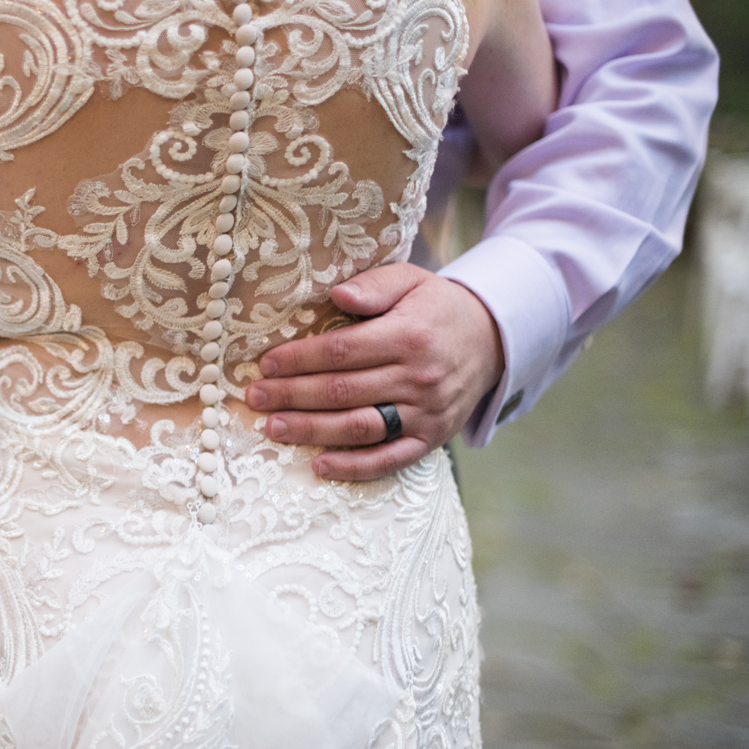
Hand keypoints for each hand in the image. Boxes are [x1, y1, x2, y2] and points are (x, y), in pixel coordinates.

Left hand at [243, 264, 503, 481]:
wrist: (493, 339)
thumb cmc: (436, 308)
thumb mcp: (411, 281)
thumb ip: (374, 287)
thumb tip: (337, 294)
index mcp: (408, 335)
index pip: (341, 352)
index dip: (299, 360)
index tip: (265, 365)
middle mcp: (418, 377)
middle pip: (342, 391)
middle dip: (292, 396)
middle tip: (254, 398)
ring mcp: (426, 412)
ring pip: (360, 427)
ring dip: (312, 431)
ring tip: (273, 429)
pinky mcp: (431, 438)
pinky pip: (390, 459)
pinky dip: (354, 468)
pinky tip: (320, 466)